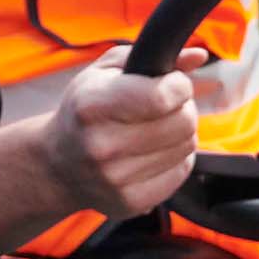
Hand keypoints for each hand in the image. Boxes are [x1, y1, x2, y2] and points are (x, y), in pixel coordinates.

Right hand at [44, 44, 209, 219]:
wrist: (59, 164)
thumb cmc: (86, 109)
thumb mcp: (105, 72)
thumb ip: (151, 57)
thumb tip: (199, 56)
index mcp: (93, 105)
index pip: (160, 97)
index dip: (179, 87)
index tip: (175, 83)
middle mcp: (104, 145)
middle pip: (182, 124)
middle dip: (184, 108)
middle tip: (170, 105)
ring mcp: (118, 179)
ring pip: (187, 149)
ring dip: (182, 133)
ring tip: (161, 127)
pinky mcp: (133, 202)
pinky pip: (181, 174)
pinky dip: (178, 158)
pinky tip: (158, 150)